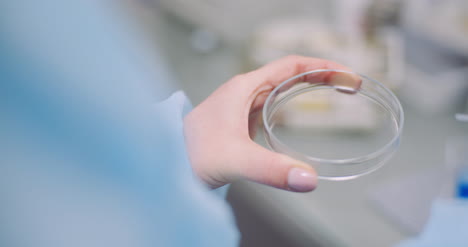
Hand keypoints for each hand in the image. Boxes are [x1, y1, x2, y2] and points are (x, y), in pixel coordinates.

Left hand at [184, 55, 360, 191]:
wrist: (166, 164)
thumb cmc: (190, 155)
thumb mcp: (234, 159)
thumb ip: (271, 169)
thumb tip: (309, 179)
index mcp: (244, 88)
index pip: (290, 66)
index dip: (322, 67)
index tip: (346, 75)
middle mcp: (243, 92)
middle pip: (290, 74)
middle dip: (322, 76)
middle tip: (350, 86)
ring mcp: (241, 106)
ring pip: (281, 89)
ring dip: (309, 88)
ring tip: (335, 93)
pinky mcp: (240, 122)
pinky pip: (272, 105)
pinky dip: (293, 105)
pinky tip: (301, 115)